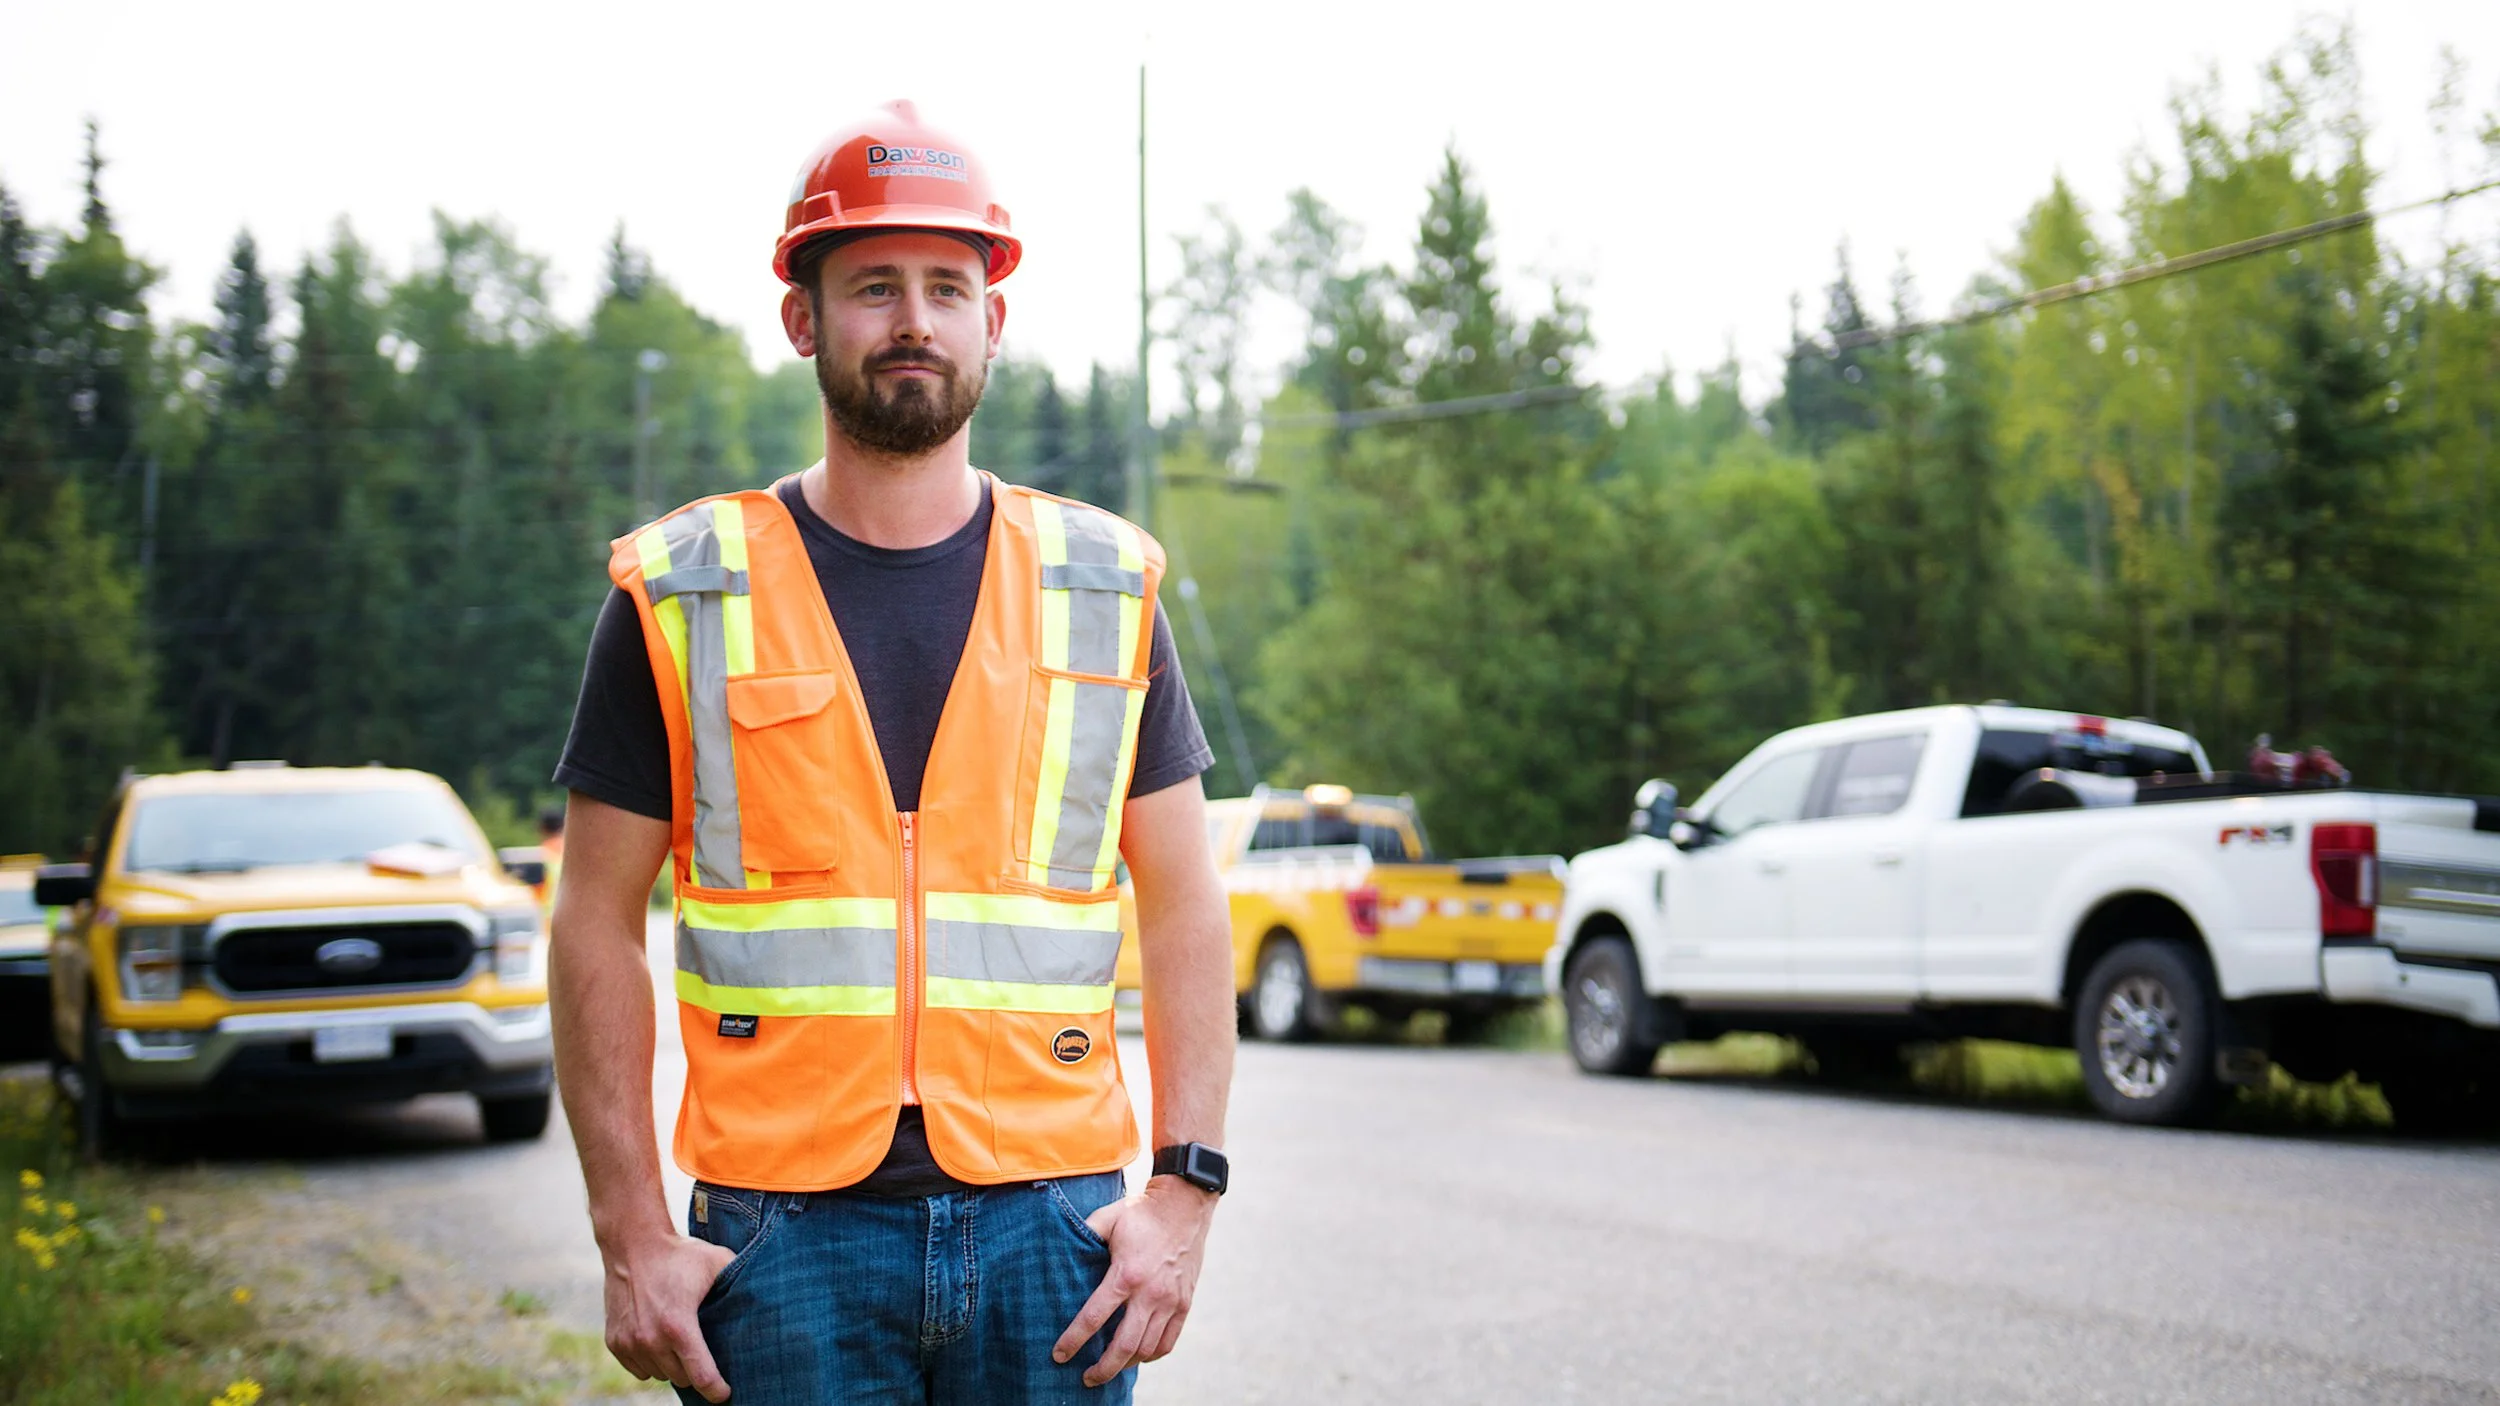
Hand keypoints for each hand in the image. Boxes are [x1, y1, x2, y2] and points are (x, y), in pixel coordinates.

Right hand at [604, 1231, 737, 1401]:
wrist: (633, 1245)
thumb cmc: (680, 1254)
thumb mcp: (717, 1262)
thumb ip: (739, 1281)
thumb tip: (770, 1295)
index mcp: (678, 1326)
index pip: (701, 1376)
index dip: (716, 1390)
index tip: (725, 1393)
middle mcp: (651, 1340)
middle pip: (681, 1378)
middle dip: (694, 1370)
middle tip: (702, 1348)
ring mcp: (630, 1343)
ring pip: (659, 1375)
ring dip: (671, 1365)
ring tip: (679, 1338)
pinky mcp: (614, 1343)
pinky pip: (639, 1369)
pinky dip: (650, 1361)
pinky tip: (659, 1339)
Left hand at [1053, 1177, 1217, 1387]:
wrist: (1185, 1204)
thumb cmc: (1142, 1211)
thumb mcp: (1108, 1218)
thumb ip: (1084, 1234)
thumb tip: (1060, 1247)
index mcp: (1126, 1274)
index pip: (1094, 1318)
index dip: (1073, 1340)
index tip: (1059, 1356)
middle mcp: (1150, 1293)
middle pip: (1124, 1346)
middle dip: (1102, 1369)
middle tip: (1086, 1378)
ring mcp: (1171, 1301)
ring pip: (1147, 1349)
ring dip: (1125, 1364)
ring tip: (1110, 1367)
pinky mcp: (1185, 1303)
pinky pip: (1168, 1342)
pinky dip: (1152, 1355)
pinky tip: (1138, 1355)